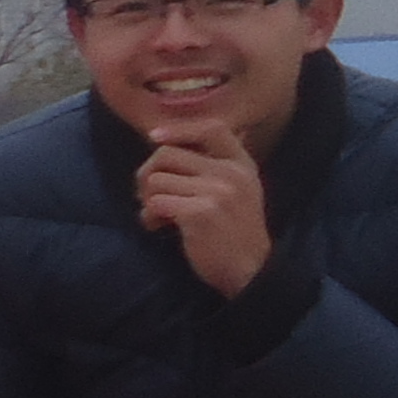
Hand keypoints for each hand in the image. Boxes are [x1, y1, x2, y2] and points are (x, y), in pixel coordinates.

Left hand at [136, 120, 269, 295]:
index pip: (212, 128)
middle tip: (148, 195)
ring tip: (159, 216)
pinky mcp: (200, 213)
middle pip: (167, 154)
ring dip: (147, 200)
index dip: (178, 129)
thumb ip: (214, 165)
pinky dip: (148, 216)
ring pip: (155, 180)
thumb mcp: (237, 189)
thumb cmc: (233, 230)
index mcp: (241, 164)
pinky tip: (157, 226)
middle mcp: (231, 173)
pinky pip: (155, 202)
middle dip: (146, 174)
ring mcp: (217, 192)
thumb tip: (172, 139)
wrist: (251, 269)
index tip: (154, 137)